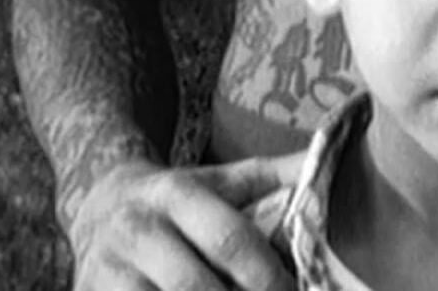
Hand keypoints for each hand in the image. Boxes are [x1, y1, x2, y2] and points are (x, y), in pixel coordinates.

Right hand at [69, 157, 299, 290]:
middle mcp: (137, 230)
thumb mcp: (228, 179)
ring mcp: (107, 272)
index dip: (267, 275)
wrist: (101, 203)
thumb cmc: (184, 196)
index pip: (229, 239)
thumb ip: (281, 175)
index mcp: (176, 193)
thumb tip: (337, 160)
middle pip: (196, 287)